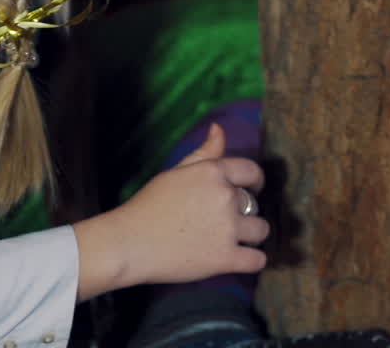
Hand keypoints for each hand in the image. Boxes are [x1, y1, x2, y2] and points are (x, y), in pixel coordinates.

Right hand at [74, 122, 268, 299]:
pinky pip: (257, 260)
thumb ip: (204, 151)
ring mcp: (227, 229)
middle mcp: (225, 197)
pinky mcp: (224, 258)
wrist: (128, 243)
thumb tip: (219, 128)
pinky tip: (244, 259)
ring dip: (252, 235)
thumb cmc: (149, 206)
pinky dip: (254, 261)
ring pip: (261, 230)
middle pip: (254, 203)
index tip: (253, 189)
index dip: (255, 181)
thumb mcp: (177, 171)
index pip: (252, 171)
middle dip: (245, 211)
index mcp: (215, 172)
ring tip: (238, 239)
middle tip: (227, 220)